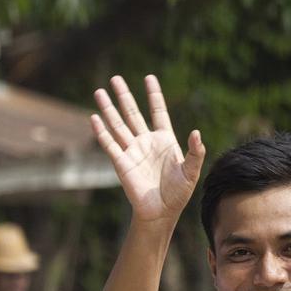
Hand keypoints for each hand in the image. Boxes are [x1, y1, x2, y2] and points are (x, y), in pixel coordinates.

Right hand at [91, 74, 205, 224]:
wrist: (161, 212)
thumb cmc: (178, 193)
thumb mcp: (191, 171)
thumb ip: (195, 151)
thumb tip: (196, 132)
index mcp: (164, 140)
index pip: (158, 111)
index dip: (154, 95)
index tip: (149, 78)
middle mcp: (145, 142)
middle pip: (132, 113)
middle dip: (124, 96)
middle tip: (115, 78)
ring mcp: (132, 151)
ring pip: (117, 125)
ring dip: (108, 109)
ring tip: (99, 91)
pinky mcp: (121, 163)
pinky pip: (109, 144)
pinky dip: (101, 131)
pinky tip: (94, 118)